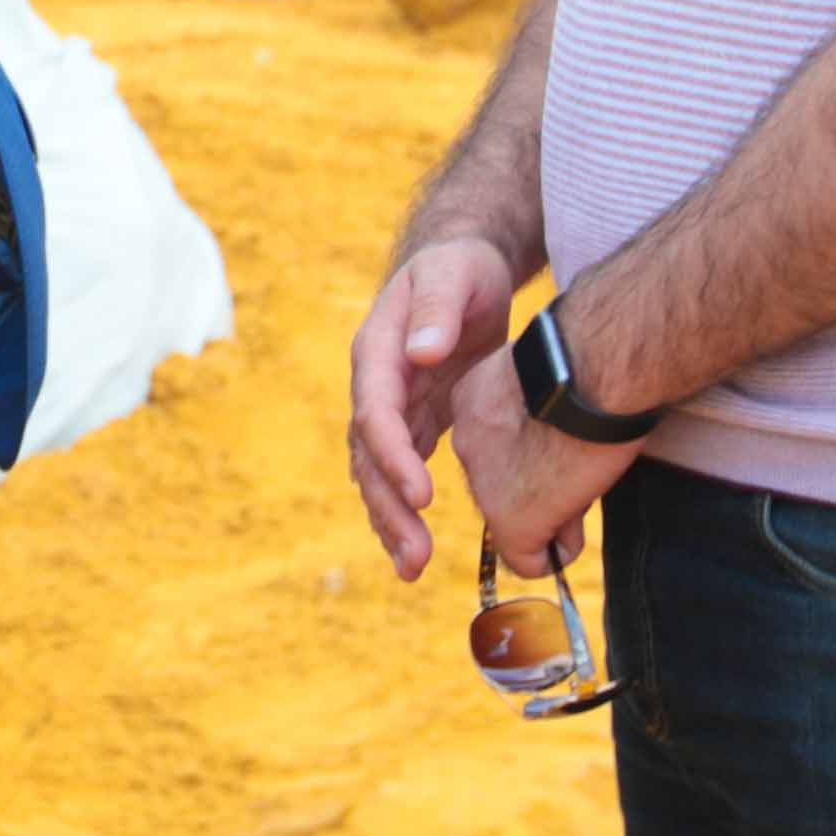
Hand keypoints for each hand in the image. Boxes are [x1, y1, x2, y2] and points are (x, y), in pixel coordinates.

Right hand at [343, 235, 518, 579]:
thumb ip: (437, 309)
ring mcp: (393, 406)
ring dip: (391, 520)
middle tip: (416, 556)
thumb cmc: (460, 268)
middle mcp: (376, 384)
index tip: (421, 495)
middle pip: (369, 454)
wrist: (465, 267)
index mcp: (377, 351)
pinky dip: (403, 509)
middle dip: (388, 506)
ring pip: (378, 472)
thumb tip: (421, 353)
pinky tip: (414, 549)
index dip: (394, 455)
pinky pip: (401, 471)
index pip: (376, 411)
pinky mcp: (416, 421)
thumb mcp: (453, 274)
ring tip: (412, 568)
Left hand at [450, 340, 638, 575]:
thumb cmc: (593, 360)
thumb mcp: (551, 383)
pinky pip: (530, 561)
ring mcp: (482, 483)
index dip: (538, 456)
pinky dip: (557, 555)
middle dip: (542, 494)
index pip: (498, 448)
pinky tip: (578, 524)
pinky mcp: (509, 520)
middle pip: (505, 486)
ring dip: (554, 519)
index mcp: (473, 401)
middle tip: (578, 471)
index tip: (565, 437)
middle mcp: (465, 441)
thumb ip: (540, 419)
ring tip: (583, 481)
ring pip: (519, 523)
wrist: (598, 365)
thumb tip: (557, 470)